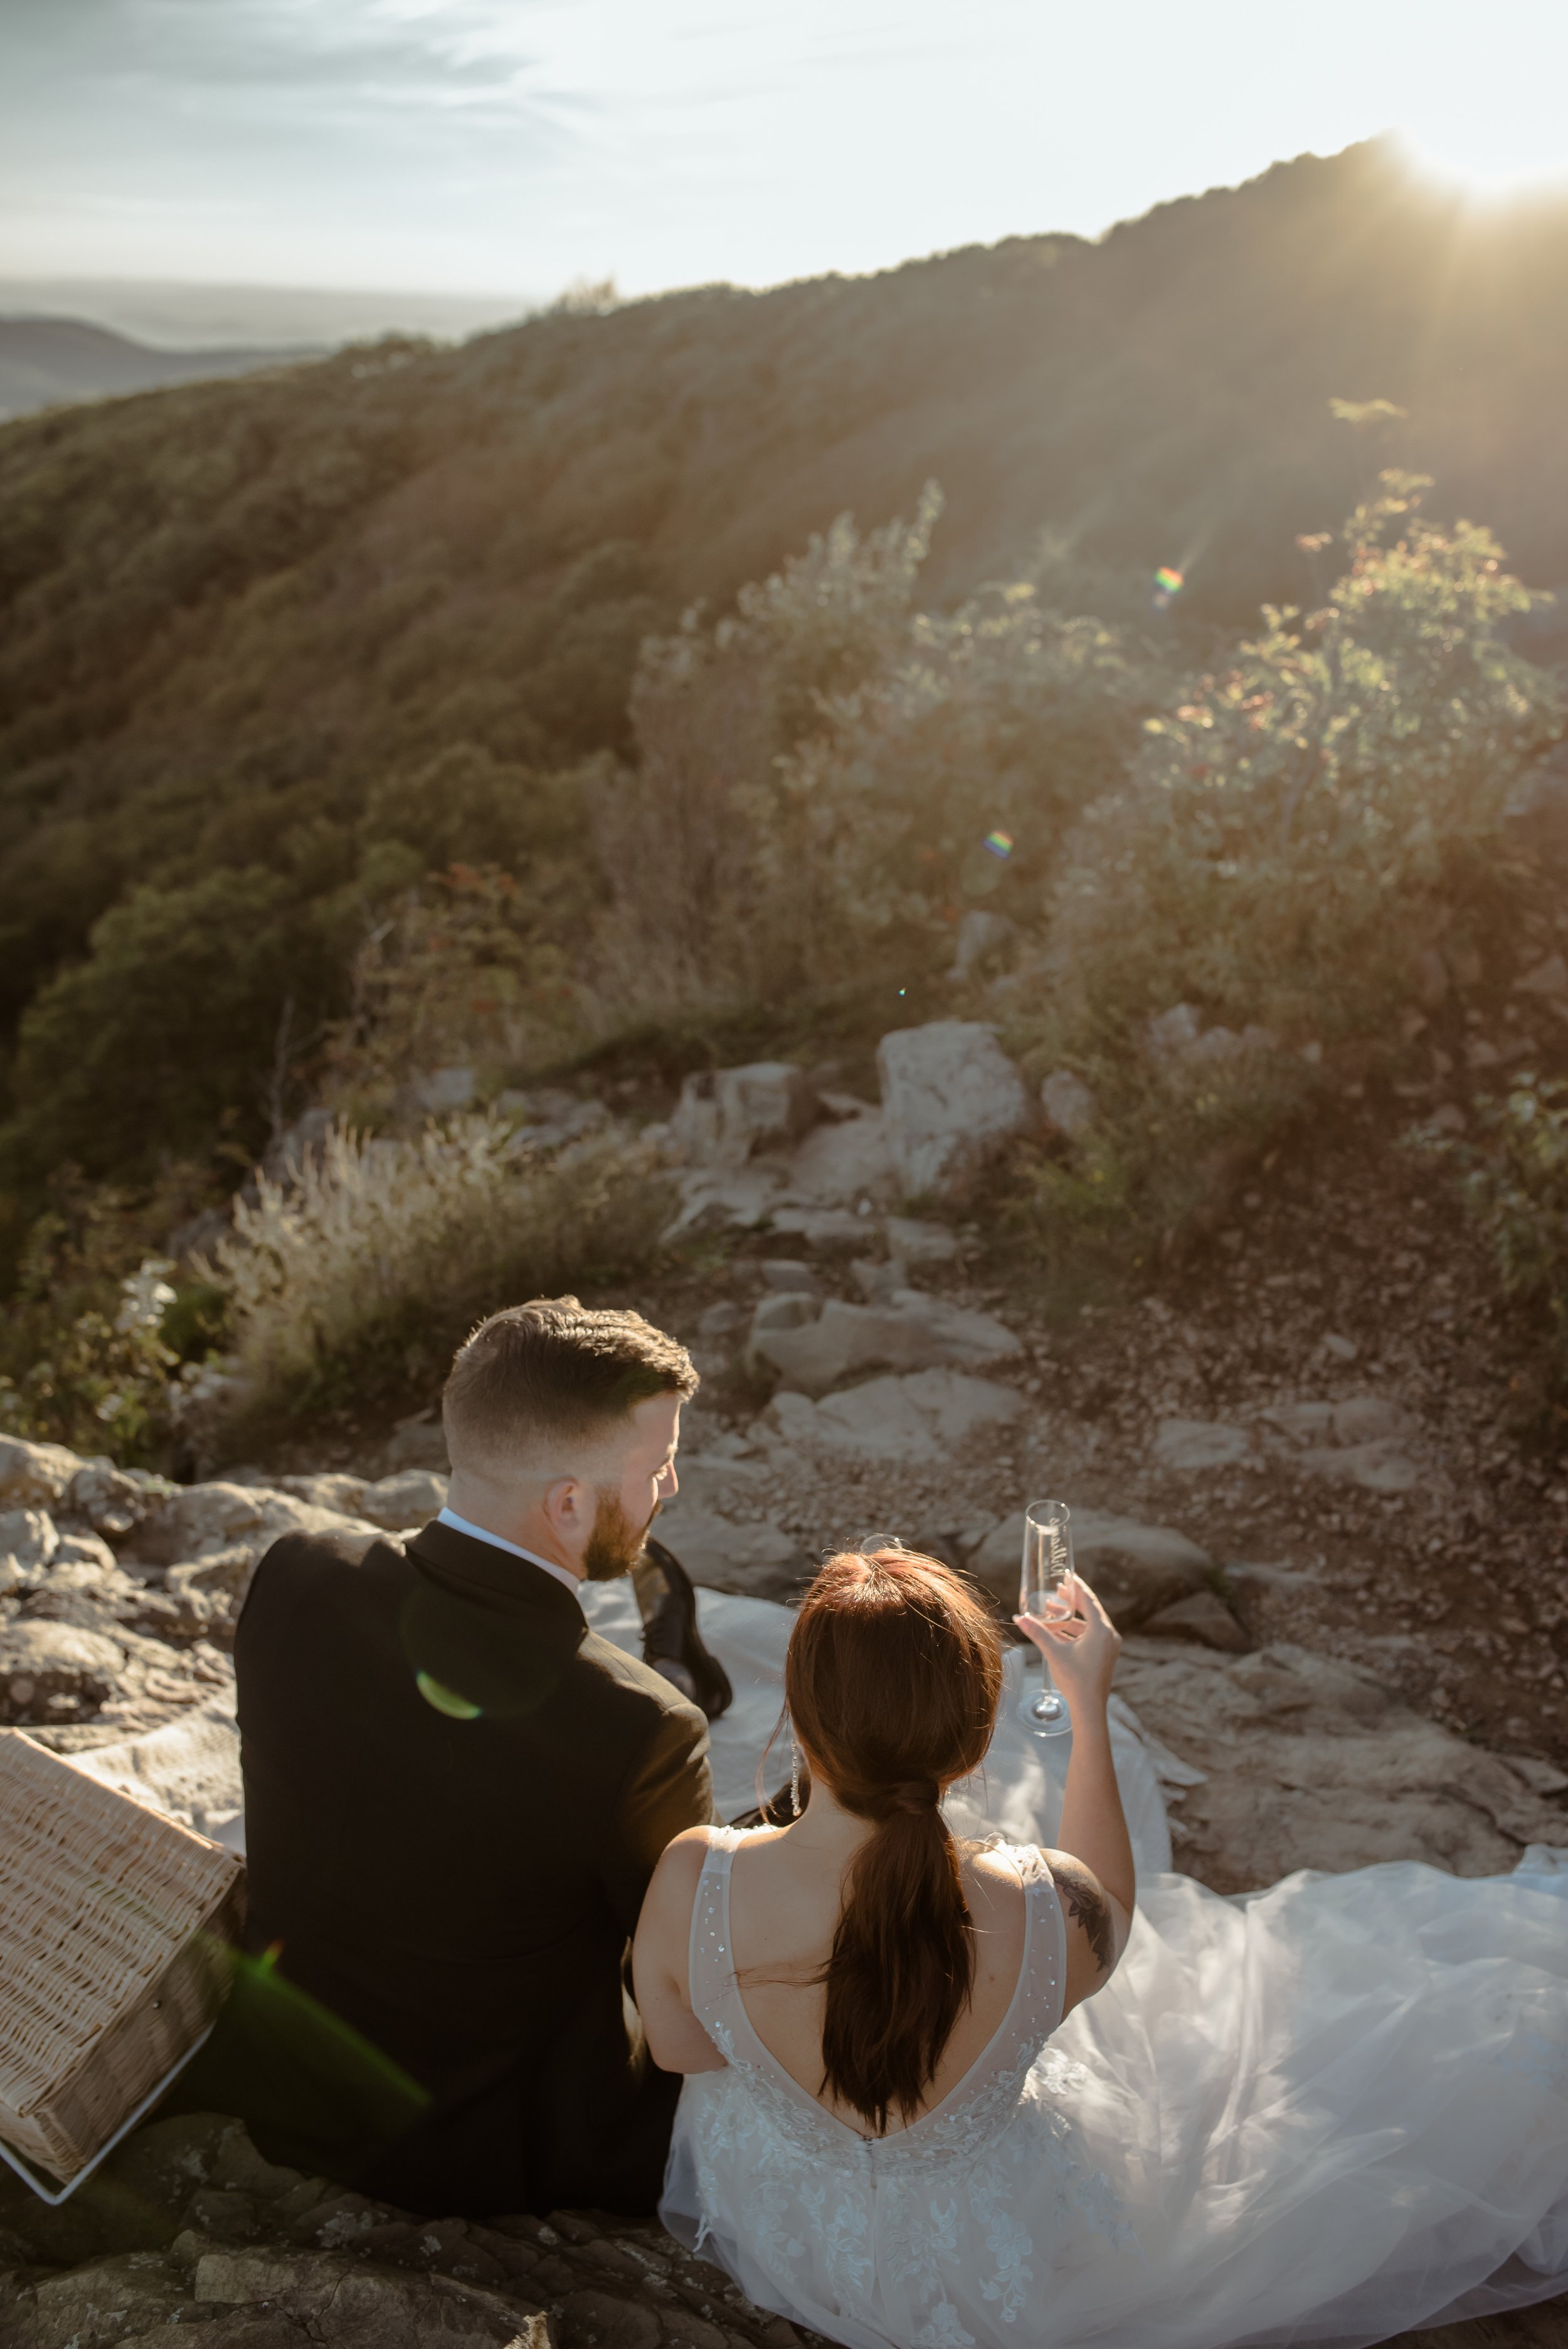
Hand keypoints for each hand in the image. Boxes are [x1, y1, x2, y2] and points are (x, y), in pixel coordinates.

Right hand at [1014, 1573, 1120, 1713]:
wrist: (1089, 1707)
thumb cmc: (1075, 1678)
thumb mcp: (1054, 1652)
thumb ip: (1038, 1632)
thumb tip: (1019, 1617)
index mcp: (1101, 1630)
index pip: (1088, 1600)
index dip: (1076, 1587)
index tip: (1067, 1576)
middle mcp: (1109, 1635)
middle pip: (1089, 1611)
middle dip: (1071, 1602)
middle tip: (1056, 1592)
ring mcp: (1109, 1646)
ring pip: (1088, 1625)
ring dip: (1070, 1619)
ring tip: (1051, 1613)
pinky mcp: (1105, 1656)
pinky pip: (1090, 1637)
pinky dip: (1075, 1632)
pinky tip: (1058, 1632)